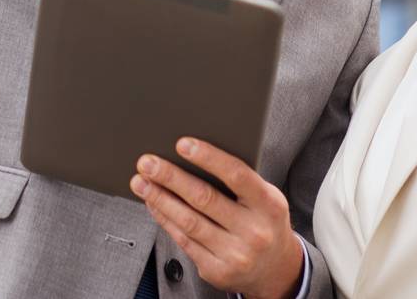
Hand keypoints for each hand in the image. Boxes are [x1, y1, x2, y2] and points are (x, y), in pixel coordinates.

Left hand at [131, 138, 305, 298]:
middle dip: (171, 177)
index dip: (208, 157)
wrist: (276, 269)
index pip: (237, 175)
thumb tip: (192, 152)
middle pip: (205, 198)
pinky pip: (184, 240)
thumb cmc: (263, 221)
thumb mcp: (264, 198)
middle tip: (147, 162)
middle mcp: (255, 232)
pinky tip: (153, 203)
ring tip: (140, 181)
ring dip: (159, 198)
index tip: (182, 144)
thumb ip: (238, 179)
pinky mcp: (217, 271)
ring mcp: (236, 254)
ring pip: (189, 221)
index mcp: (270, 205)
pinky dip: (165, 218)